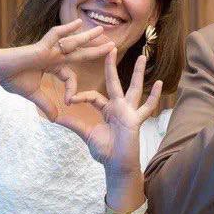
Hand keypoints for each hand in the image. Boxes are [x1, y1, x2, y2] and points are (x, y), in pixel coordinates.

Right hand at [0, 20, 113, 115]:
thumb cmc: (12, 79)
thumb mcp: (33, 94)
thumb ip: (45, 103)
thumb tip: (55, 118)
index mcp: (52, 66)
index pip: (70, 76)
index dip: (72, 88)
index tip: (69, 100)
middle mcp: (53, 55)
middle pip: (79, 52)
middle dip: (95, 49)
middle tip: (112, 46)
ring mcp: (48, 49)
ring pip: (72, 42)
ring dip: (87, 36)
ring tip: (102, 30)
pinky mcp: (41, 46)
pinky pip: (55, 35)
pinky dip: (66, 29)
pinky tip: (78, 23)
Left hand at [60, 47, 162, 173]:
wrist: (117, 166)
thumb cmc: (105, 151)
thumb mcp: (86, 134)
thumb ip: (74, 124)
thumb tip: (55, 116)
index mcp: (106, 110)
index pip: (93, 96)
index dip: (81, 96)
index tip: (70, 100)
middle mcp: (118, 107)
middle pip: (115, 82)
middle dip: (112, 65)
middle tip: (110, 47)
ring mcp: (129, 112)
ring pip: (134, 89)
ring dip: (138, 73)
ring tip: (142, 57)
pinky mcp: (135, 119)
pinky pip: (147, 107)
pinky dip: (153, 96)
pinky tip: (159, 83)